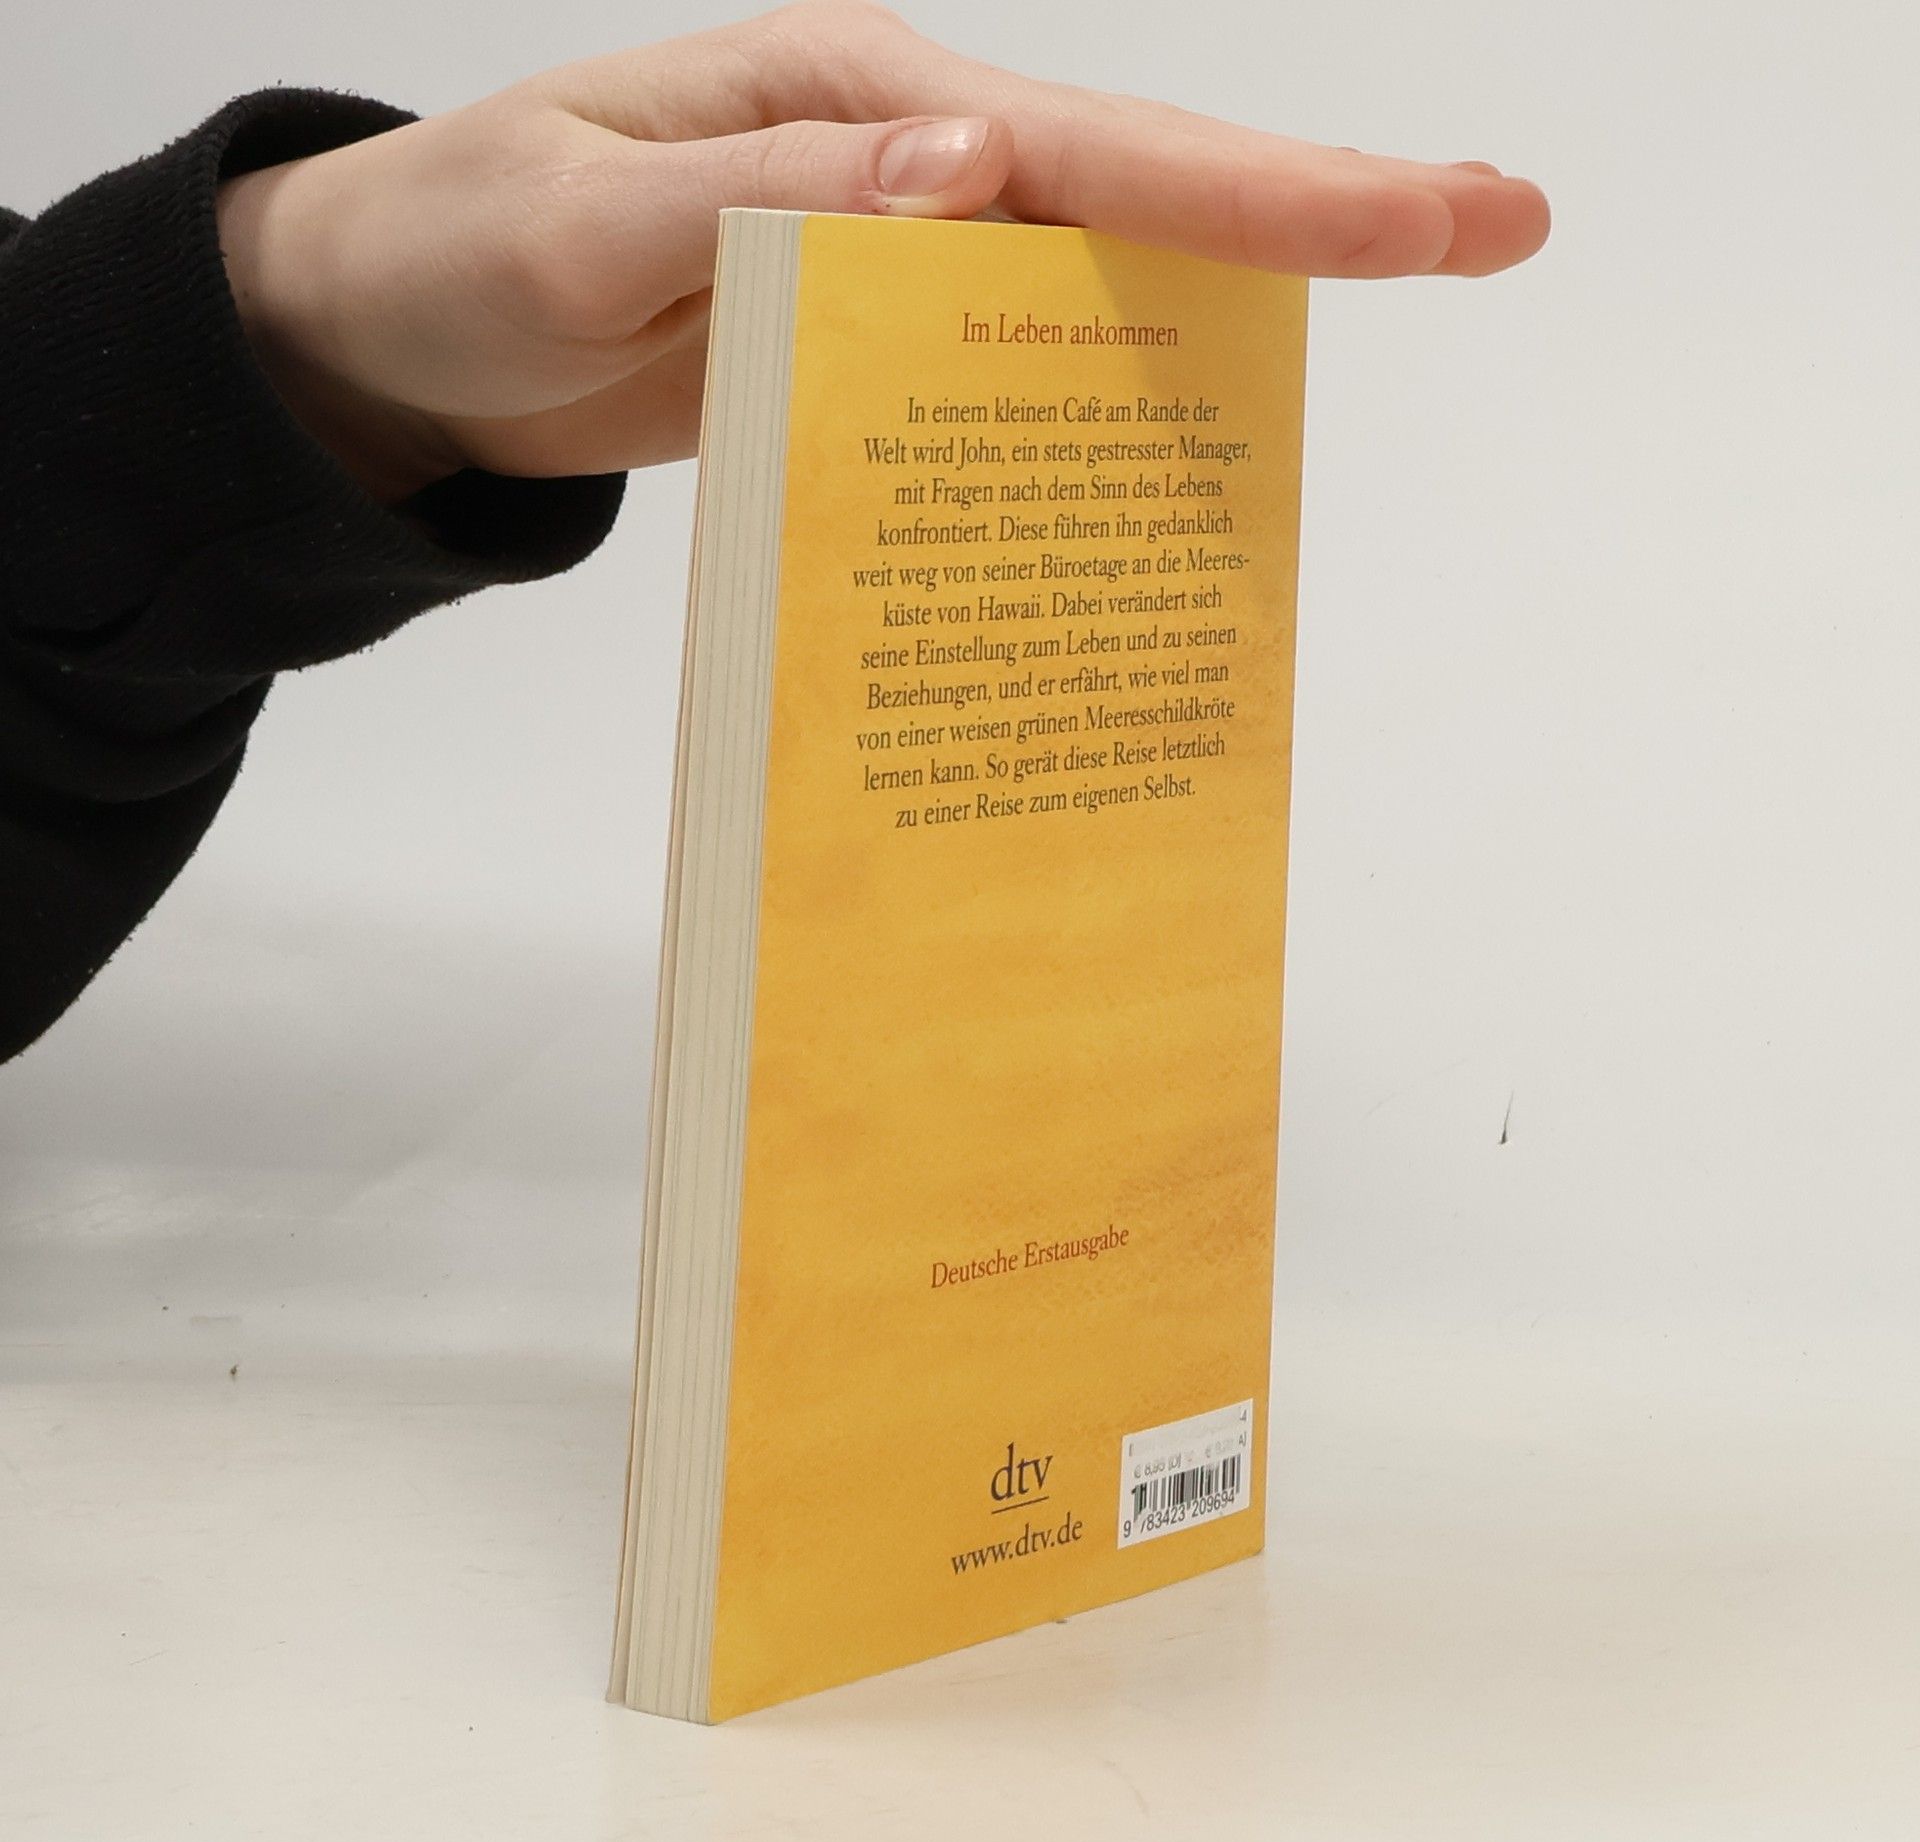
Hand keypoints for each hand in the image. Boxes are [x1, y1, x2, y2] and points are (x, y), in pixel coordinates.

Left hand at [216, 0, 1550, 501]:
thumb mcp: (588, 219)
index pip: (1090, 152)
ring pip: (1097, 282)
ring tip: (1398, 296)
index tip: (1426, 214)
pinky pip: (1013, 371)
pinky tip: (1178, 444)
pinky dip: (1104, 400)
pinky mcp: (871, 347)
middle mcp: (902, 165)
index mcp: (857, 101)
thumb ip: (773, 196)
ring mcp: (896, 257)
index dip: (1262, 188)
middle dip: (1318, 208)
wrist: (403, 340)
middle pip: (1142, 194)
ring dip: (1240, 302)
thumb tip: (967, 167)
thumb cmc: (463, 252)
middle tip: (1498, 221)